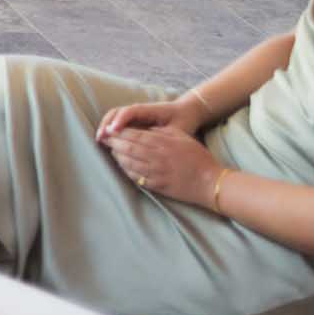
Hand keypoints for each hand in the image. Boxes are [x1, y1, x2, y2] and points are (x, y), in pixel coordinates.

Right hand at [98, 96, 205, 142]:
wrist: (186, 111)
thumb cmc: (183, 121)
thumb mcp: (178, 129)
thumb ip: (167, 135)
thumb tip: (155, 144)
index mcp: (150, 110)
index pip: (130, 111)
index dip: (120, 120)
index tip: (113, 131)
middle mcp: (139, 109)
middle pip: (117, 111)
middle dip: (107, 123)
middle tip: (101, 138)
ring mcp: (134, 112)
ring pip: (114, 115)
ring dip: (105, 125)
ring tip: (100, 139)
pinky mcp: (132, 118)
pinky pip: (117, 120)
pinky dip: (109, 127)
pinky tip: (106, 139)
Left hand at [104, 125, 219, 206]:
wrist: (210, 182)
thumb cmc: (198, 157)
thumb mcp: (181, 137)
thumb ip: (161, 132)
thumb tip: (144, 130)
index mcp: (161, 143)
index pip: (133, 135)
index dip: (117, 132)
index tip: (109, 129)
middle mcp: (155, 157)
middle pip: (126, 148)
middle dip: (113, 142)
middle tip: (103, 139)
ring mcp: (155, 172)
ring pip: (127, 162)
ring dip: (116, 156)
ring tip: (111, 150)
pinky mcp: (156, 185)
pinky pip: (135, 176)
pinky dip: (125, 169)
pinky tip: (123, 165)